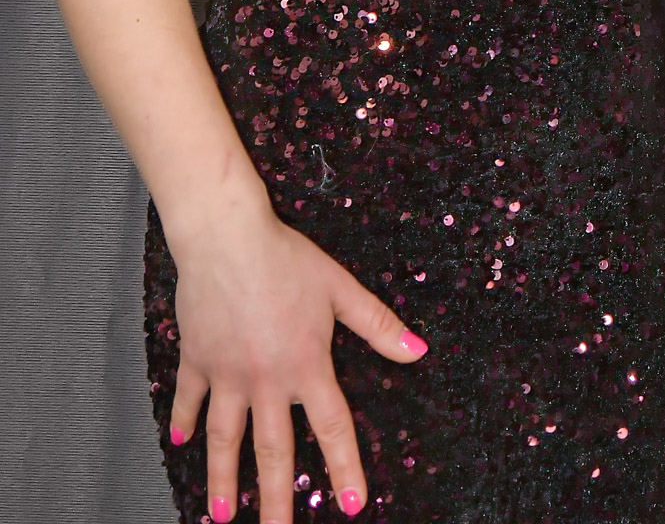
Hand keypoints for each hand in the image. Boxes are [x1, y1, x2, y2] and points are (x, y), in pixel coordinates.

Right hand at [167, 196, 427, 520]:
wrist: (226, 237)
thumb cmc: (285, 257)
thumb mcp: (340, 288)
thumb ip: (378, 325)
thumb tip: (418, 351)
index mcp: (306, 365)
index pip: (332, 428)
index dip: (344, 468)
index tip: (351, 506)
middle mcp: (266, 380)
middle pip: (274, 451)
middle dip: (277, 502)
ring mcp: (227, 374)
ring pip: (225, 440)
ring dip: (225, 480)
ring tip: (224, 517)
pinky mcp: (197, 360)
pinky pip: (189, 399)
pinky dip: (182, 421)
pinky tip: (178, 443)